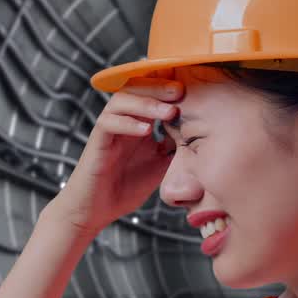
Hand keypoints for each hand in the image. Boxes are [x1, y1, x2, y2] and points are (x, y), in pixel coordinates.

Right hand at [49, 77, 182, 234]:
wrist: (96, 210)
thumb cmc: (127, 186)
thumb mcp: (161, 165)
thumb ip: (175, 147)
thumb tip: (201, 134)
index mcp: (139, 122)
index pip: (152, 94)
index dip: (169, 88)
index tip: (192, 90)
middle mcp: (123, 120)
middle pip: (136, 89)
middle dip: (159, 87)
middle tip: (180, 91)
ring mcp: (108, 129)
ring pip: (122, 101)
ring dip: (146, 104)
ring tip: (169, 112)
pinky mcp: (97, 142)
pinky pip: (108, 124)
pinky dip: (127, 124)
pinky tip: (146, 131)